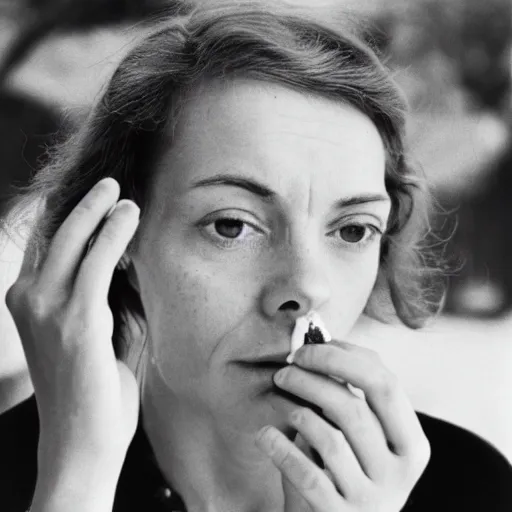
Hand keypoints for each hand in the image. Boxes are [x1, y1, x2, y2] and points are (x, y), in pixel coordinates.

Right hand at [6, 178, 140, 508]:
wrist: (82, 441)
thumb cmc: (93, 388)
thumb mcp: (93, 333)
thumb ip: (103, 297)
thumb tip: (127, 262)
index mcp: (26, 302)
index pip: (46, 246)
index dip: (69, 216)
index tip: (95, 196)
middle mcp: (27, 299)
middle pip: (55, 235)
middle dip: (83, 204)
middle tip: (110, 183)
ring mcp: (48, 309)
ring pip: (75, 240)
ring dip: (100, 210)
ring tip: (123, 192)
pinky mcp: (76, 320)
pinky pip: (99, 262)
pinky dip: (115, 233)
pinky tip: (130, 214)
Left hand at [256, 341, 429, 510]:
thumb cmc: (347, 470)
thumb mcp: (363, 437)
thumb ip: (352, 396)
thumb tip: (319, 342)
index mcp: (412, 444)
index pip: (386, 383)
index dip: (345, 356)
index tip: (311, 347)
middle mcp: (400, 473)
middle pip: (356, 406)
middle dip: (318, 377)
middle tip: (288, 365)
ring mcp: (372, 499)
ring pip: (330, 438)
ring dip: (297, 408)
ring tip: (280, 396)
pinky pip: (306, 475)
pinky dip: (281, 449)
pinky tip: (264, 434)